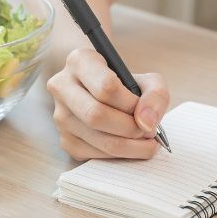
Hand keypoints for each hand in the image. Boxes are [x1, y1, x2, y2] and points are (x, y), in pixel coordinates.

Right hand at [47, 48, 169, 159]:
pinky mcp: (66, 140)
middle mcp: (62, 87)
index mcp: (80, 61)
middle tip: (149, 131)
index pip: (106, 87)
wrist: (107, 97)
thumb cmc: (128, 86)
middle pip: (97, 115)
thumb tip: (146, 123)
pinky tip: (131, 146)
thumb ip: (156, 95)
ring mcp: (60, 116)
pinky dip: (120, 156)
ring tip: (146, 141)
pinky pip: (95, 155)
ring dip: (131, 146)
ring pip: (98, 139)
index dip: (131, 104)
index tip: (144, 110)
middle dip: (131, 128)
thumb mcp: (148, 80)